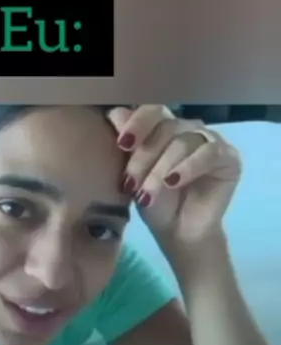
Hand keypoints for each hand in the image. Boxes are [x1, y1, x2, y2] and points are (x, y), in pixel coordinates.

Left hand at [108, 105, 241, 247]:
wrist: (178, 233)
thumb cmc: (154, 203)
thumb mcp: (133, 175)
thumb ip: (128, 145)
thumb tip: (115, 113)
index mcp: (164, 127)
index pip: (152, 111)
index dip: (137, 123)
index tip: (122, 143)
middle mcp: (187, 129)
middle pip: (165, 127)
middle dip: (144, 156)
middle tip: (131, 183)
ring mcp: (209, 141)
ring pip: (183, 142)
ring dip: (161, 169)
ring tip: (148, 195)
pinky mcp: (228, 158)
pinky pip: (209, 153)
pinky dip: (188, 167)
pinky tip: (173, 182)